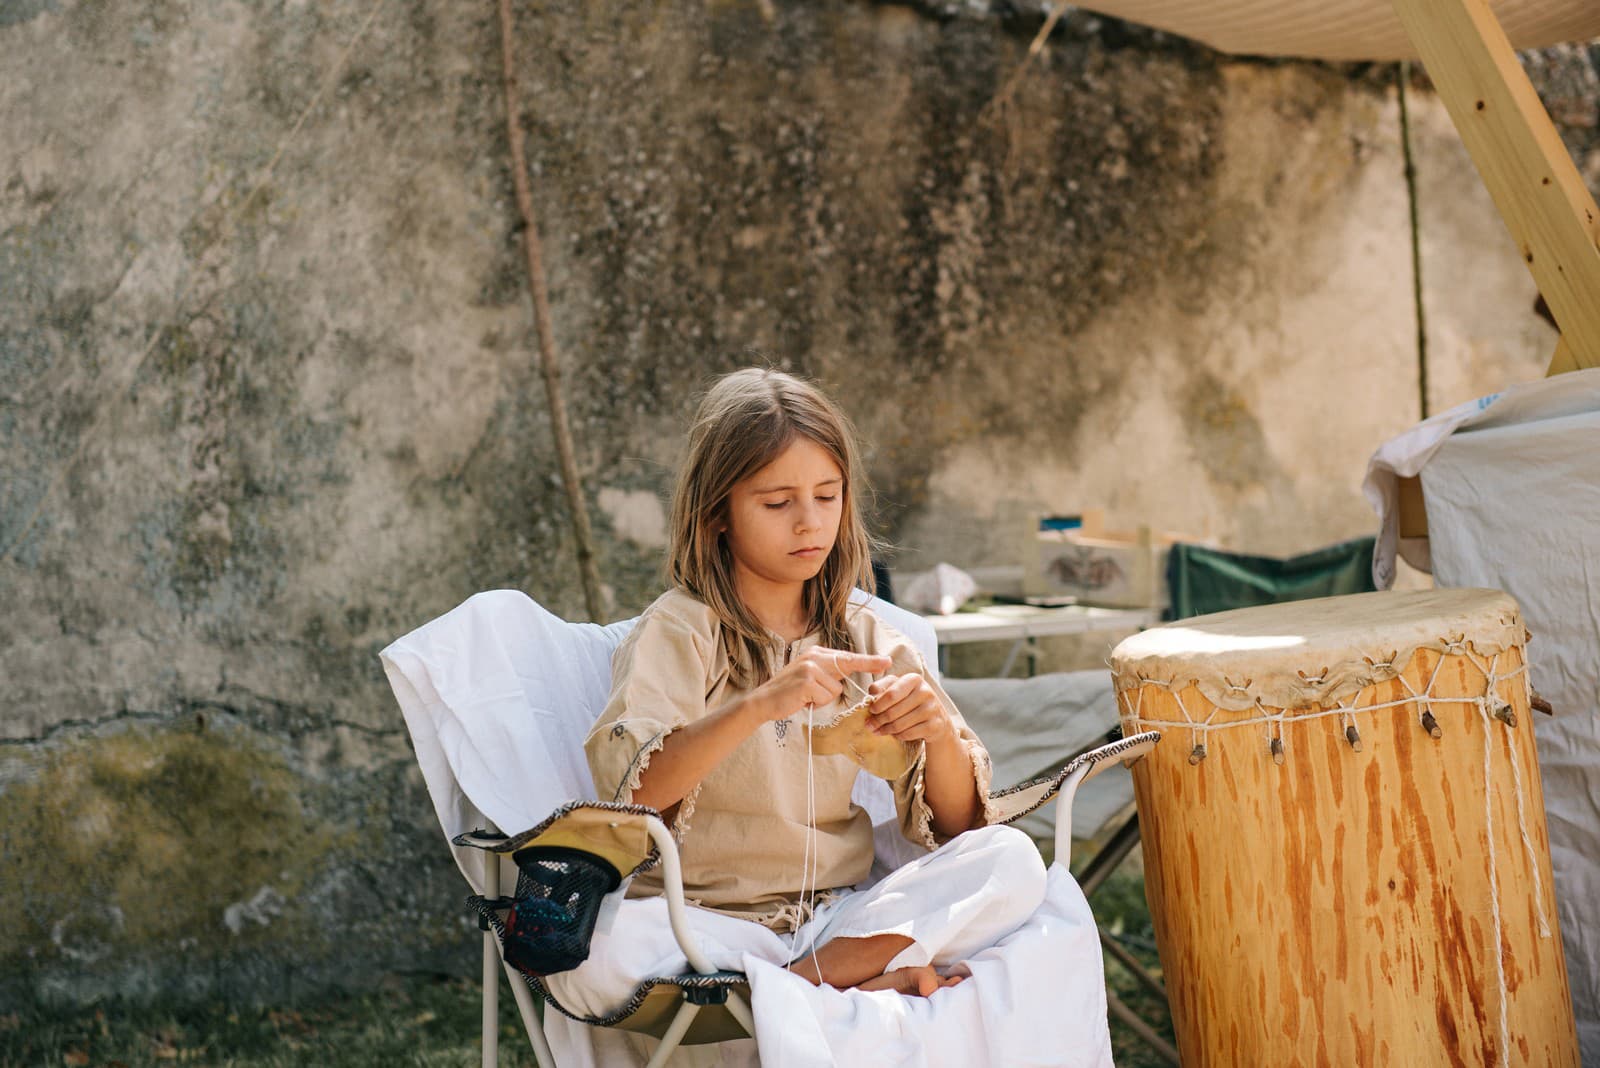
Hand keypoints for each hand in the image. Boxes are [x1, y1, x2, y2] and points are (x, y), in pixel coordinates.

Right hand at [754, 647, 890, 722]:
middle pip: (848, 665)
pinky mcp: (807, 681)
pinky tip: (802, 701)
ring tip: (807, 698)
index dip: (868, 660)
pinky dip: (816, 704)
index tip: (886, 661)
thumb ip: (826, 674)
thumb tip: (846, 677)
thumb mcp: (808, 677)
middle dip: (868, 664)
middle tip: (887, 662)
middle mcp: (814, 656)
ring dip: (824, 699)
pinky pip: (826, 698)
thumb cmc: (788, 693)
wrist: (762, 702)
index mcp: (815, 653)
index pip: (846, 656)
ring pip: (836, 689)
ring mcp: (810, 668)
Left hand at [865, 673, 953, 743]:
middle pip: (892, 711)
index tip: (870, 710)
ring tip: (878, 730)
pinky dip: (898, 736)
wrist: (938, 719)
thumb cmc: (912, 702)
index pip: (890, 694)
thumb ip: (884, 688)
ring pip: (899, 724)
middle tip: (869, 725)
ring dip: (885, 729)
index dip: (877, 704)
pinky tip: (895, 734)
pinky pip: (908, 734)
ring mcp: (931, 709)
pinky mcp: (934, 725)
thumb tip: (870, 695)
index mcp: (914, 679)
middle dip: (877, 720)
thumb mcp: (899, 689)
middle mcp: (925, 691)